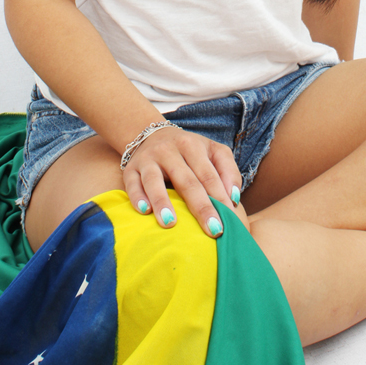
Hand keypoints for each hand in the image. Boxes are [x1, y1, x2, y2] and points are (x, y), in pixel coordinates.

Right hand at [121, 126, 241, 235]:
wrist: (151, 134)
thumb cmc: (189, 151)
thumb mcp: (212, 151)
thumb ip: (228, 170)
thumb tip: (234, 197)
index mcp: (193, 146)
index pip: (209, 174)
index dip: (220, 197)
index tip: (231, 220)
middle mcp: (170, 151)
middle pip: (187, 181)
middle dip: (201, 207)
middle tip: (213, 230)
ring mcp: (149, 159)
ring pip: (155, 180)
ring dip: (163, 202)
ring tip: (170, 224)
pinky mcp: (131, 169)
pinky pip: (132, 183)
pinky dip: (137, 196)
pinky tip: (143, 211)